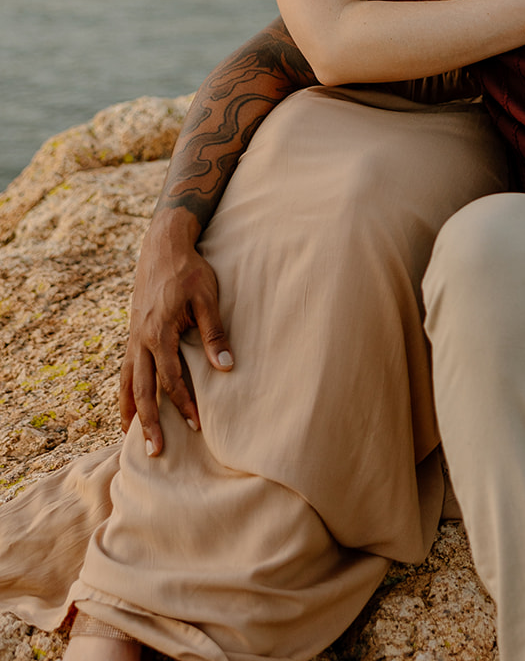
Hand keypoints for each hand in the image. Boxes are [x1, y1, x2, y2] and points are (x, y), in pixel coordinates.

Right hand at [119, 208, 234, 456]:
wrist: (163, 245)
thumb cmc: (189, 270)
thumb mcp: (207, 297)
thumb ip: (214, 332)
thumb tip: (226, 367)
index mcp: (159, 332)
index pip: (171, 378)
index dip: (184, 403)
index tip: (196, 425)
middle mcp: (141, 339)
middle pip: (143, 389)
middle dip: (149, 422)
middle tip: (156, 452)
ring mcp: (133, 337)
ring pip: (128, 382)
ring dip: (131, 412)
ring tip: (132, 439)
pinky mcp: (133, 333)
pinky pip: (126, 369)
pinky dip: (125, 391)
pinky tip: (129, 406)